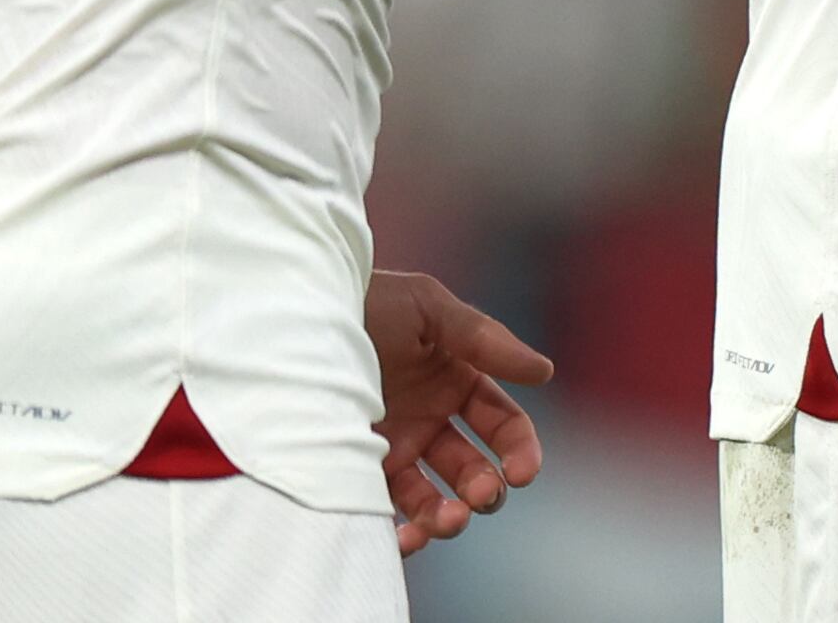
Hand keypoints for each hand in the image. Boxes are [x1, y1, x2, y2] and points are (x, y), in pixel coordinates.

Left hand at [367, 269, 555, 555]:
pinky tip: (406, 537)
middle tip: (481, 495)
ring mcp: (391, 446)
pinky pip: (382, 510)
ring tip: (446, 521)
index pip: (503, 423)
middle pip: (473, 467)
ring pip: (431, 497)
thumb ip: (486, 340)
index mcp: (456, 380)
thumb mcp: (429, 308)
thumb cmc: (364, 301)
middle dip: (485, 488)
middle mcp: (429, 418)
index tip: (522, 472)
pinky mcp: (352, 467)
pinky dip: (400, 531)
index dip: (520, 449)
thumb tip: (545, 372)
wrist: (291, 314)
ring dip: (447, 516)